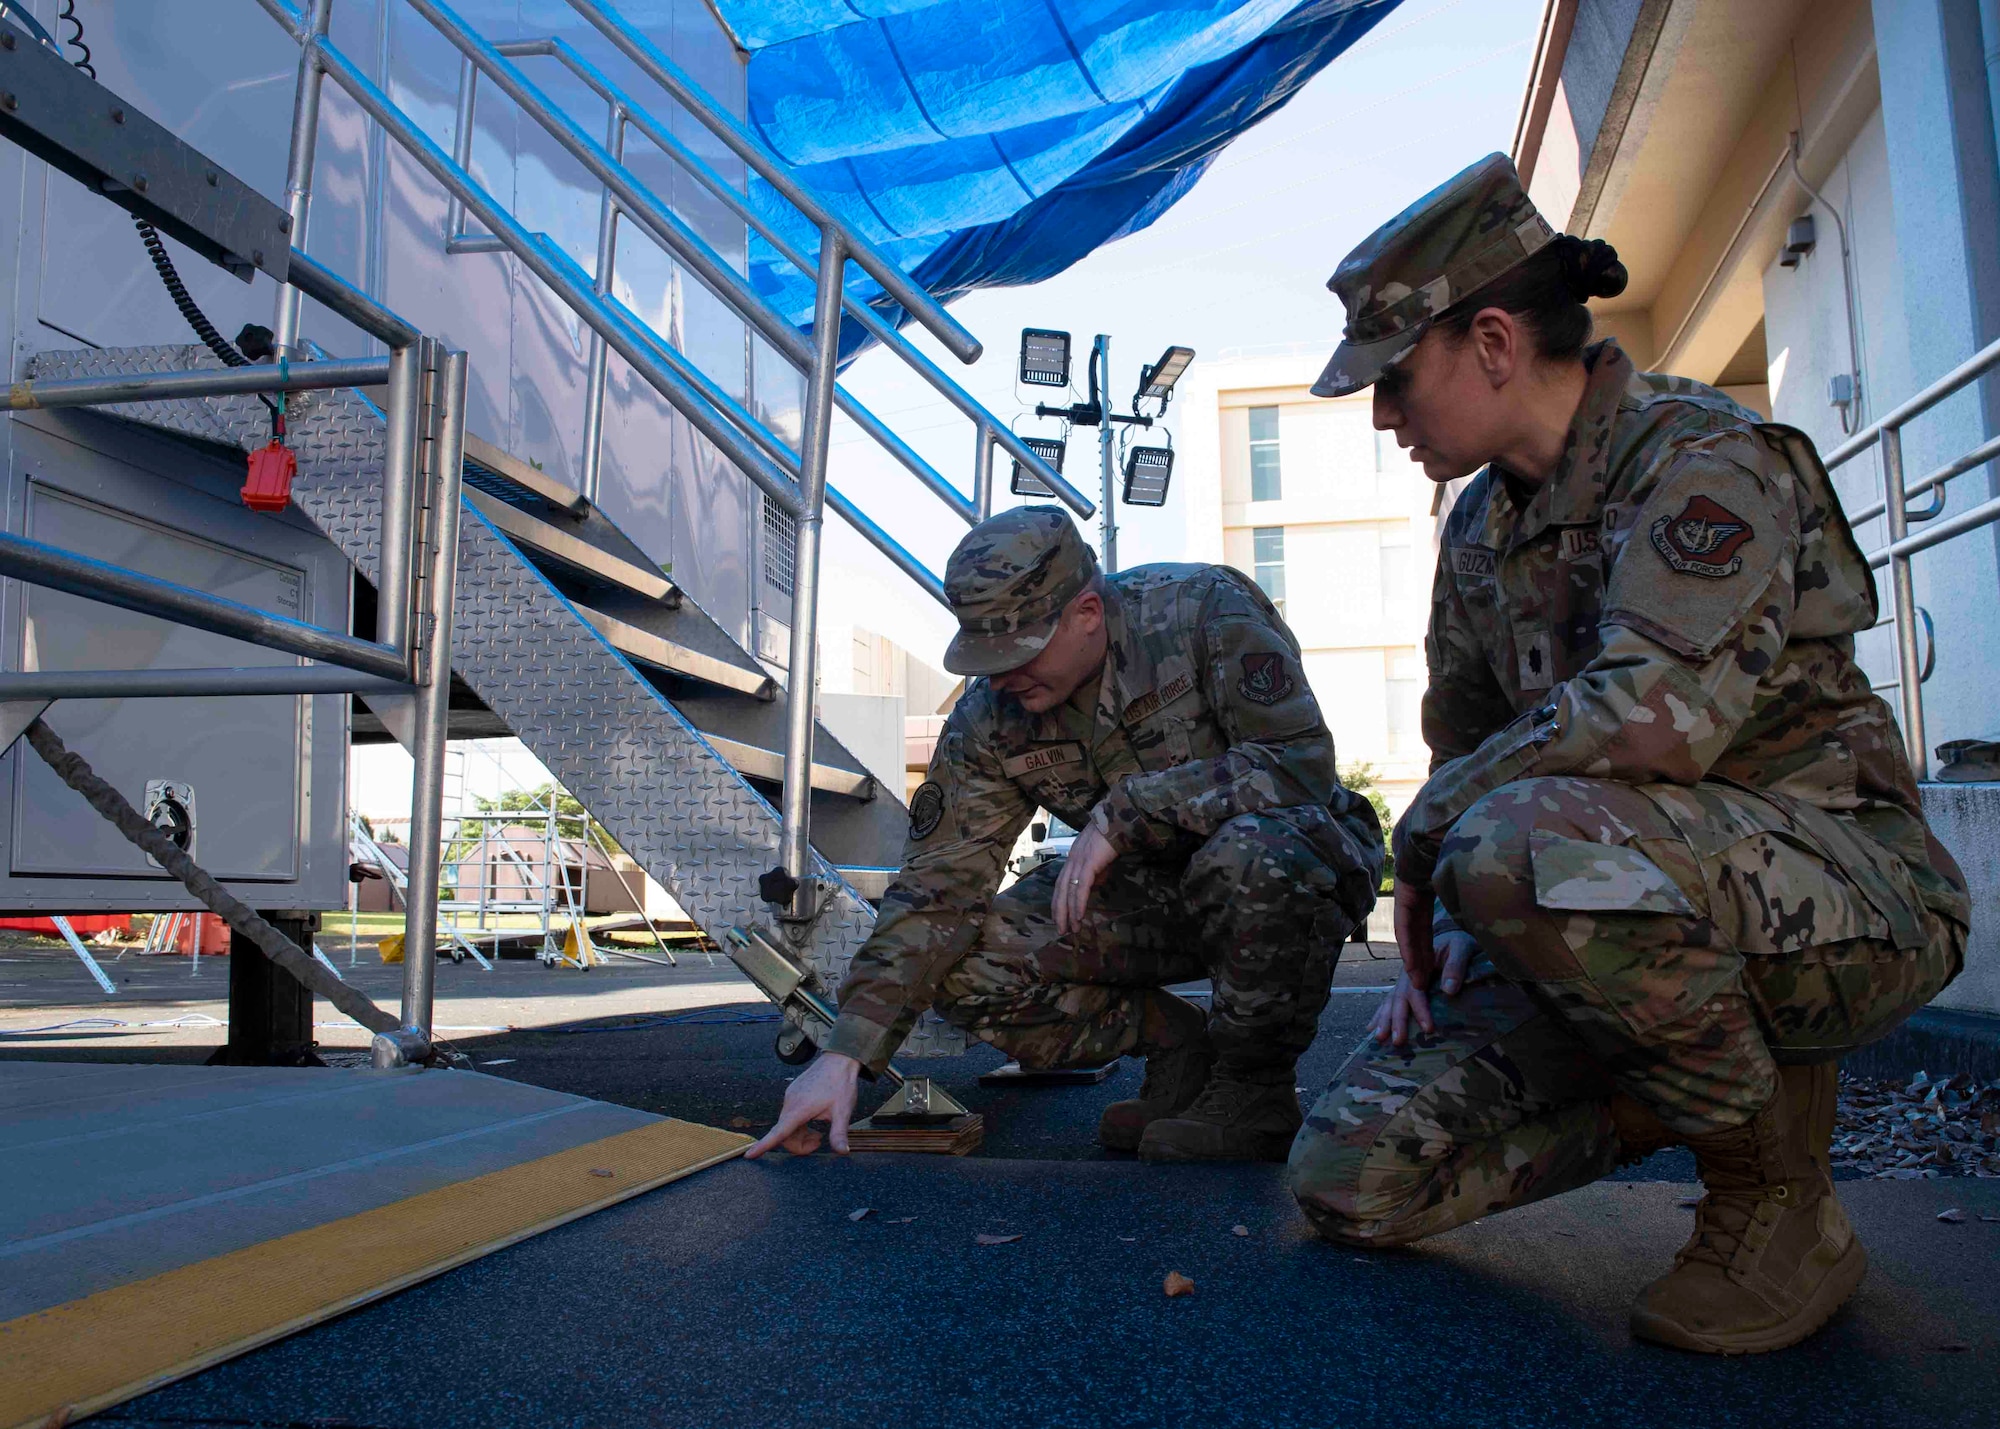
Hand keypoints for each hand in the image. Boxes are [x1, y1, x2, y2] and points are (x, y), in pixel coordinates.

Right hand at [745, 1050, 859, 1157]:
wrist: (838, 1059)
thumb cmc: (840, 1083)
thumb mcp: (843, 1111)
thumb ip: (839, 1133)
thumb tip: (843, 1152)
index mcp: (799, 1108)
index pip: (778, 1133)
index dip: (763, 1146)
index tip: (748, 1155)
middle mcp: (790, 1102)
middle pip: (784, 1134)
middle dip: (800, 1144)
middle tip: (819, 1142)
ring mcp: (790, 1097)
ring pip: (788, 1126)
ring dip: (801, 1135)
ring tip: (819, 1133)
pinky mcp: (793, 1094)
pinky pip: (790, 1115)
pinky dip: (800, 1125)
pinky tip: (815, 1120)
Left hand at [1052, 820, 1118, 936]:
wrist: (1118, 822)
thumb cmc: (1111, 840)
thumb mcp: (1100, 861)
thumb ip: (1095, 874)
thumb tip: (1092, 888)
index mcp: (1073, 860)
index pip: (1061, 885)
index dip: (1059, 902)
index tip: (1059, 918)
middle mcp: (1071, 861)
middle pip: (1061, 891)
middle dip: (1060, 912)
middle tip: (1061, 930)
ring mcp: (1078, 862)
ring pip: (1069, 892)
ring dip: (1069, 912)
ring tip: (1071, 928)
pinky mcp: (1088, 863)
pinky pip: (1081, 887)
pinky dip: (1078, 902)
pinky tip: (1079, 915)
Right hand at [1368, 881, 1477, 1046]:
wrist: (1450, 935)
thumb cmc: (1457, 942)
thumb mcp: (1461, 948)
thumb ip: (1455, 967)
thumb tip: (1448, 990)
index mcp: (1420, 965)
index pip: (1418, 991)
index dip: (1421, 1010)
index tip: (1429, 1028)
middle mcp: (1407, 974)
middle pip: (1398, 999)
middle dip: (1396, 1020)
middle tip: (1395, 1041)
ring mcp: (1403, 980)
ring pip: (1390, 1001)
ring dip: (1384, 1019)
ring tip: (1378, 1038)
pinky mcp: (1405, 986)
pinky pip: (1390, 1001)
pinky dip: (1380, 1014)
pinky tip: (1371, 1027)